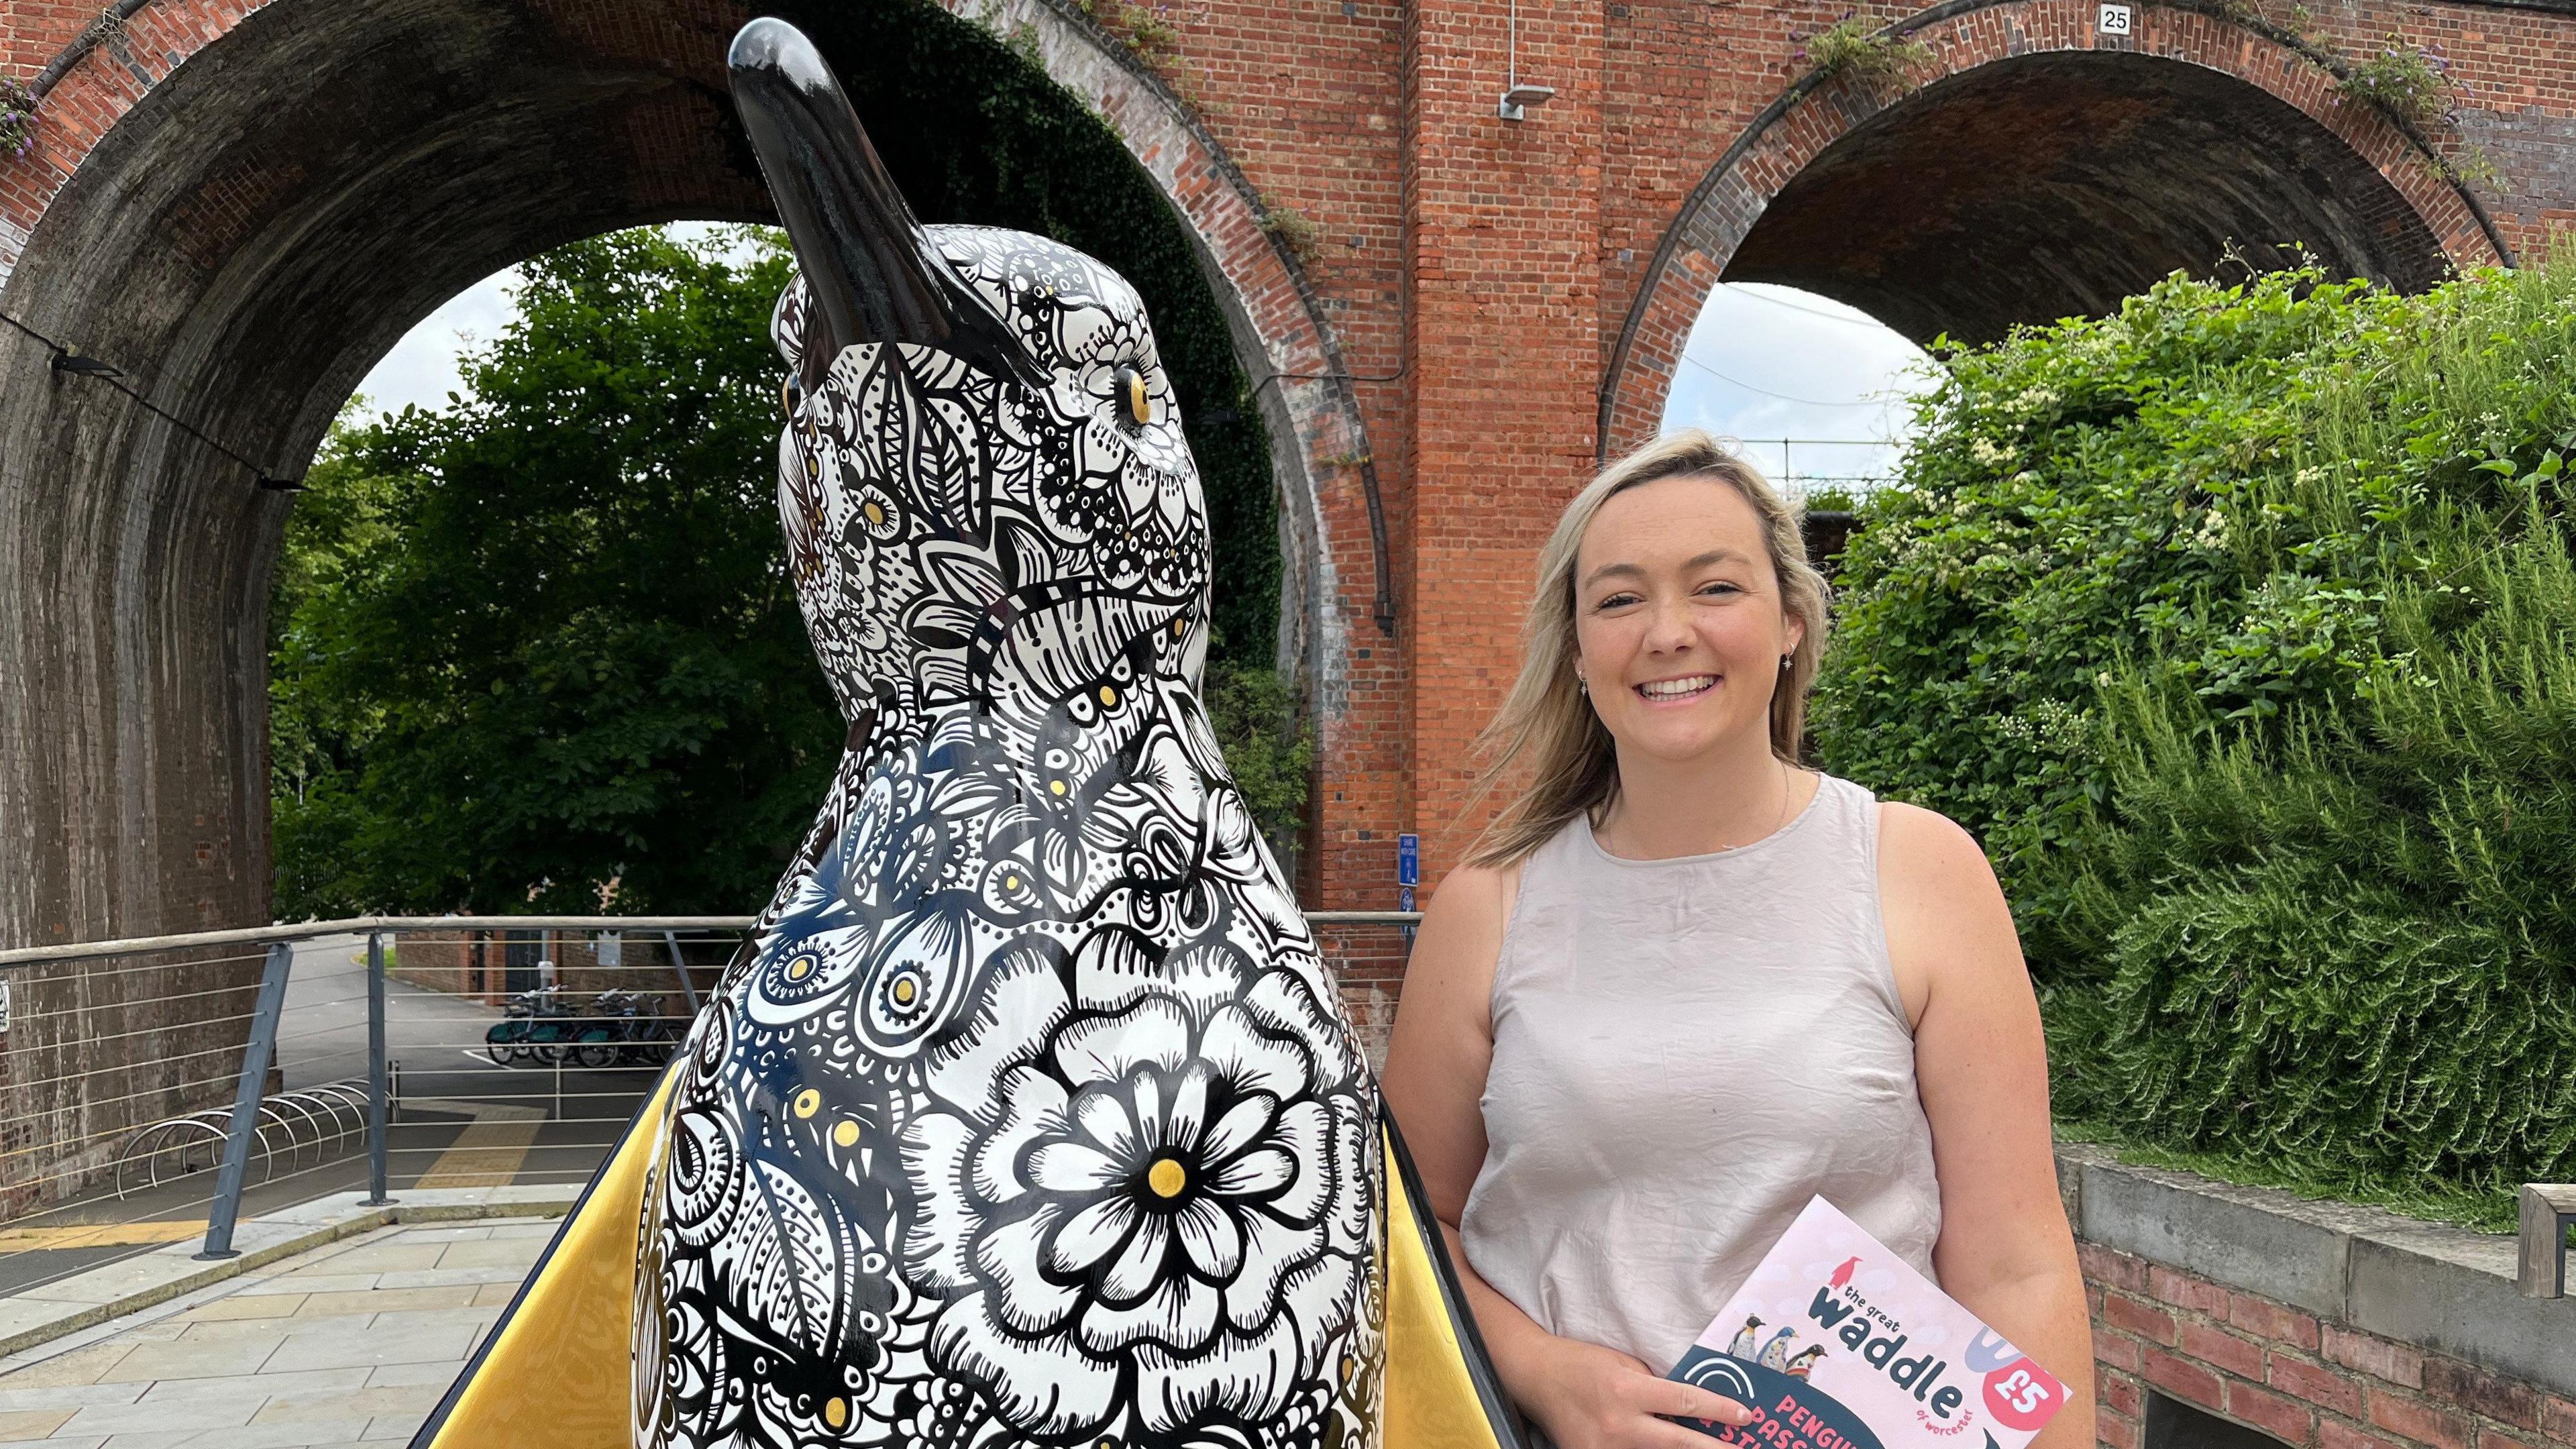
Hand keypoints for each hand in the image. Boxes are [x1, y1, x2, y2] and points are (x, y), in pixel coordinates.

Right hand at [1516, 1336, 1756, 1448]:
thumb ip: (1653, 1386)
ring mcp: (1603, 1447)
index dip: (1720, 1411)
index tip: (1745, 1418)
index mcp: (1628, 1388)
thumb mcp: (1622, 1362)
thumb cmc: (1581, 1362)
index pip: (1685, 1402)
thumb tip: (1685, 1407)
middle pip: (1679, 1443)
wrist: (1535, 1376)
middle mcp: (1618, 1422)